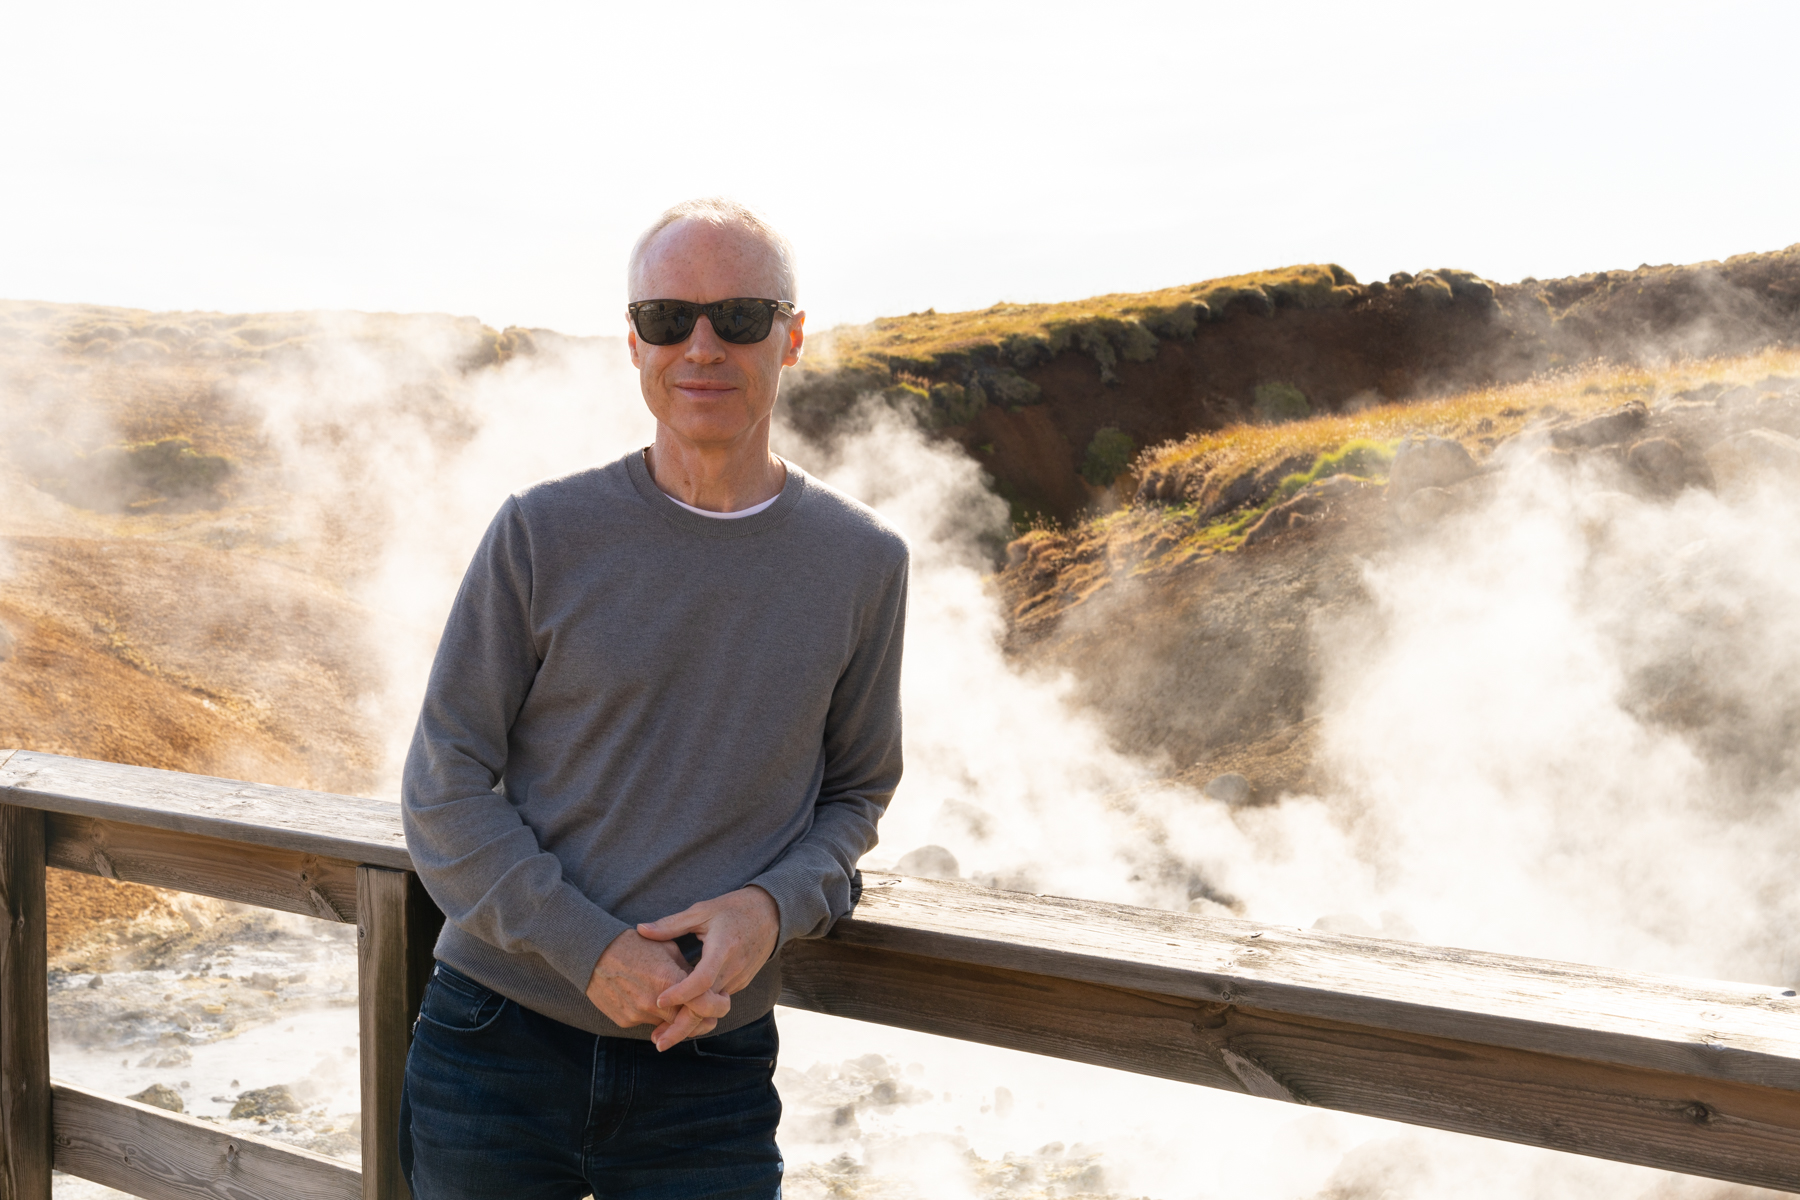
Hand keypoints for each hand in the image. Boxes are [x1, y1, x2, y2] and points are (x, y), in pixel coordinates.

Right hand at [584, 930, 728, 1038]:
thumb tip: (705, 984)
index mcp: (669, 980)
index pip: (704, 1005)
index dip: (717, 1005)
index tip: (721, 1000)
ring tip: (680, 1002)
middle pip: (689, 1022)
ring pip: (668, 1025)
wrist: (592, 951)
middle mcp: (655, 1002)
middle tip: (709, 1010)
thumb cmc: (633, 944)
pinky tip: (652, 999)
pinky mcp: (625, 1021)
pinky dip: (655, 1015)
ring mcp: (638, 1014)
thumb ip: (688, 970)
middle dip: (701, 1018)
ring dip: (677, 1017)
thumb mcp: (667, 948)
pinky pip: (647, 1023)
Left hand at [637, 886, 779, 1050]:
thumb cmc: (734, 908)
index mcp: (722, 948)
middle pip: (707, 1006)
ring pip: (712, 1009)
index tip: (659, 1001)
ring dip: (689, 1023)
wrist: (772, 913)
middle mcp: (732, 969)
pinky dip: (701, 1012)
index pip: (702, 980)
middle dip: (682, 1027)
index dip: (680, 993)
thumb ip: (671, 924)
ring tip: (663, 1036)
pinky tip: (682, 1018)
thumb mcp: (701, 911)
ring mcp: (739, 979)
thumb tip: (640, 930)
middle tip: (658, 1043)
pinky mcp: (741, 983)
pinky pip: (718, 1002)